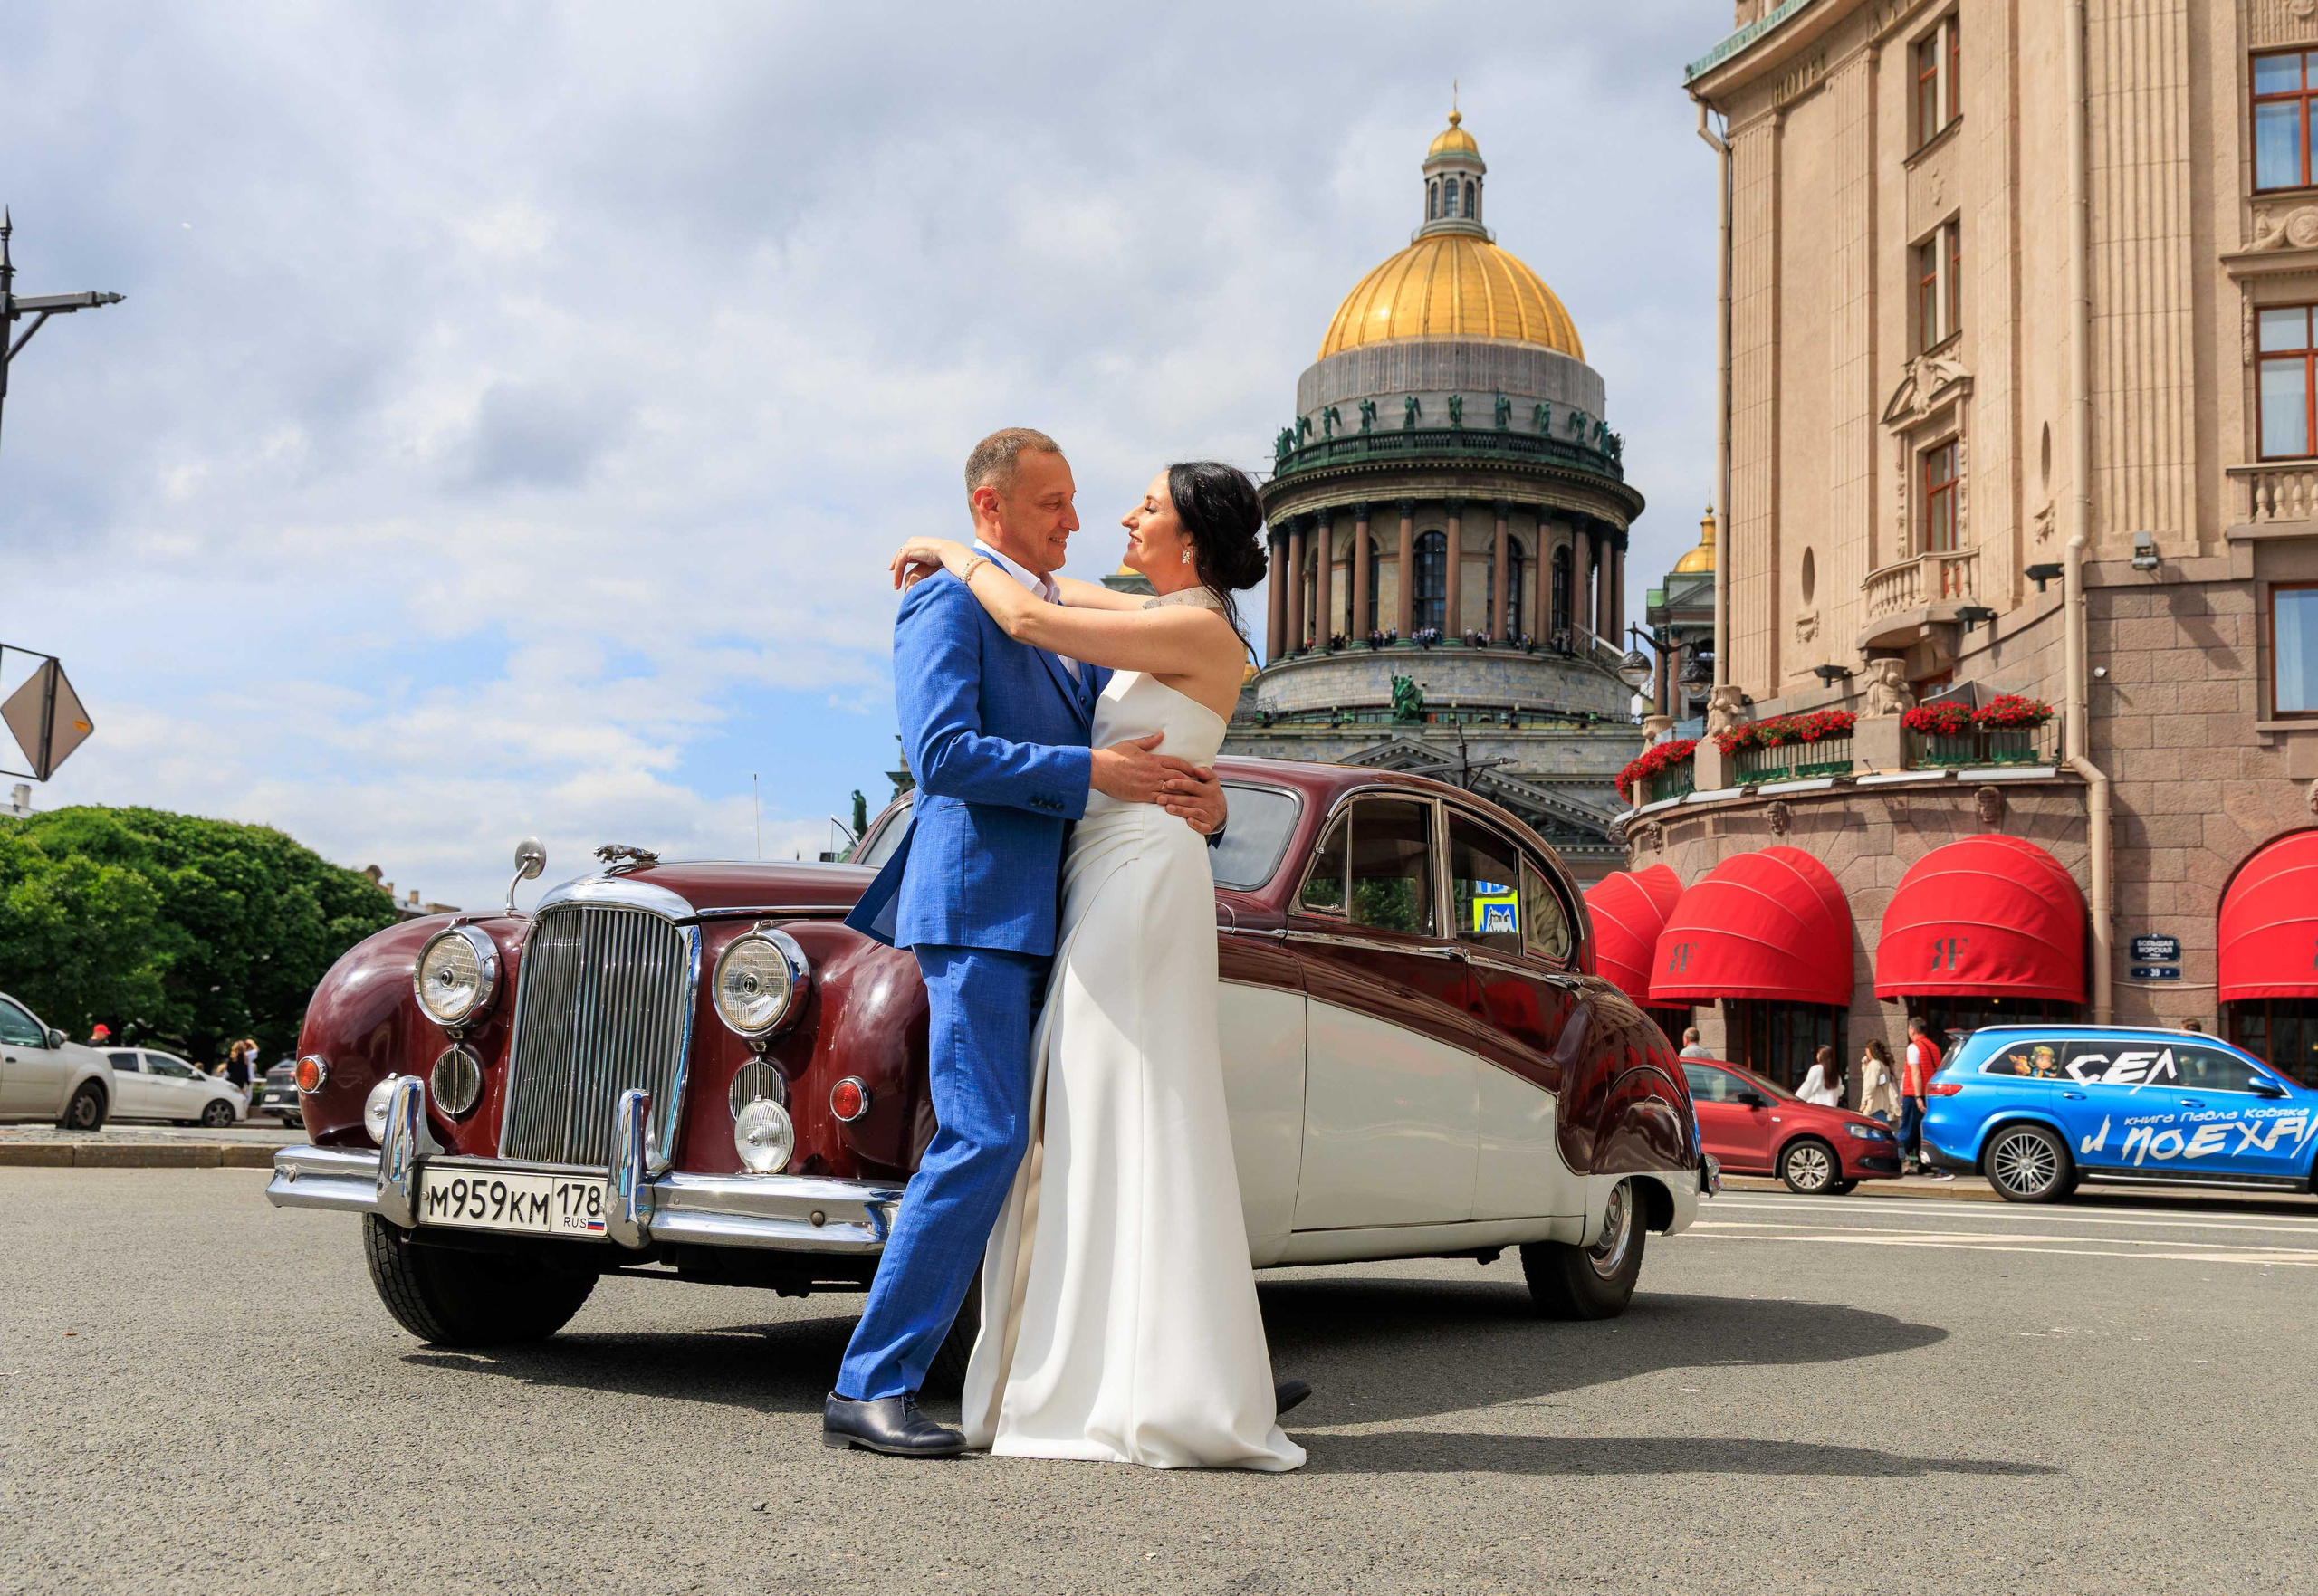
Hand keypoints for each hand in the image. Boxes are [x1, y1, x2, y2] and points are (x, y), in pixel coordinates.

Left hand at [890, 537, 967, 589]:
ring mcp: (910, 545)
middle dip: (895, 565)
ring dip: (896, 574)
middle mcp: (913, 541)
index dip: (902, 561)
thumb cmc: (947, 558)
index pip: (907, 552)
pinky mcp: (908, 550)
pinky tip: (898, 583)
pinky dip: (897, 574)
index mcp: (920, 542)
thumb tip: (931, 569)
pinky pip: (899, 564)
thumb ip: (929, 562)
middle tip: (894, 577)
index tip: (899, 571)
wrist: (948, 553)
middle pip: (900, 554)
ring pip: (898, 561)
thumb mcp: (935, 559)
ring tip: (896, 586)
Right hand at [1089, 732, 1210, 806]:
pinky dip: (1170, 802)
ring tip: (1192, 797)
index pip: (1177, 763)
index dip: (1188, 768)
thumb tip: (1161, 735)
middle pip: (1179, 777)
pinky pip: (1161, 800)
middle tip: (1199, 786)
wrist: (1100, 770)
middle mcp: (1154, 773)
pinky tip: (1177, 805)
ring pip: (1172, 790)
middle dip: (1190, 781)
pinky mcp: (1142, 796)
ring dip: (1183, 793)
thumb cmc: (1114, 755)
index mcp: (1153, 759)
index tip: (1195, 771)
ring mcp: (1149, 785)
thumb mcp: (1132, 744)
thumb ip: (1148, 741)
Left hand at [1158, 764, 1225, 834]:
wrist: (1221, 810)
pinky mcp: (1209, 826)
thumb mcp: (1212, 780)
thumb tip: (1197, 769)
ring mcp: (1210, 814)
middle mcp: (1210, 802)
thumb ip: (1205, 772)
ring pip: (1194, 812)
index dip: (1181, 784)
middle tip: (1160, 798)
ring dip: (1181, 811)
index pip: (1194, 785)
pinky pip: (1203, 826)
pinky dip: (1196, 824)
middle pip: (1191, 800)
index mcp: (1209, 789)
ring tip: (1167, 808)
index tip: (1168, 783)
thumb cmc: (1210, 793)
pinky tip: (1188, 821)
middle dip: (1174, 799)